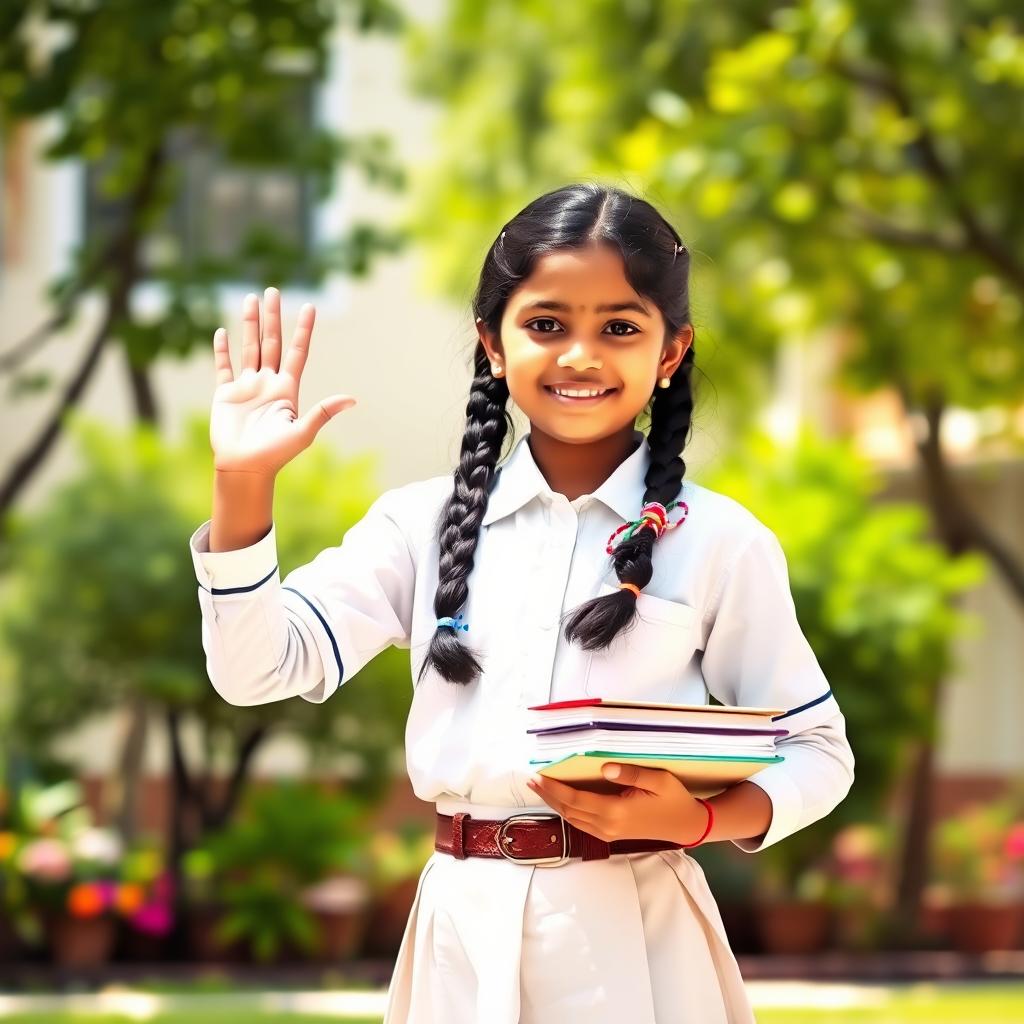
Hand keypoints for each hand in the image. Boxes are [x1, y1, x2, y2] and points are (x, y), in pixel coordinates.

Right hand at [210, 287, 356, 476]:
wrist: (245, 468)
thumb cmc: (276, 455)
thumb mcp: (303, 432)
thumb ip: (324, 411)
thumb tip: (353, 399)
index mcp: (288, 388)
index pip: (298, 352)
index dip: (303, 330)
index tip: (310, 307)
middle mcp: (268, 383)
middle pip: (272, 342)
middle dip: (272, 317)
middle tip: (273, 290)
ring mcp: (247, 386)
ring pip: (249, 348)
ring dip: (248, 324)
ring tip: (250, 299)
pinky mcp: (225, 394)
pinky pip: (224, 367)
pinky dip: (222, 350)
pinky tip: (222, 332)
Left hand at [526, 762, 710, 845]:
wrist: (686, 825)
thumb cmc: (674, 799)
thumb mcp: (658, 780)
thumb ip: (630, 773)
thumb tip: (605, 767)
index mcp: (616, 811)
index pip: (576, 799)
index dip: (555, 788)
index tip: (538, 776)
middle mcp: (608, 826)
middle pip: (569, 810)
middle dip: (549, 796)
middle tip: (531, 780)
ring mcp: (609, 833)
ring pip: (574, 819)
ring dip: (556, 804)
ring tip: (541, 789)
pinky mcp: (612, 834)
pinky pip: (582, 824)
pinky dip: (568, 812)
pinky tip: (563, 802)